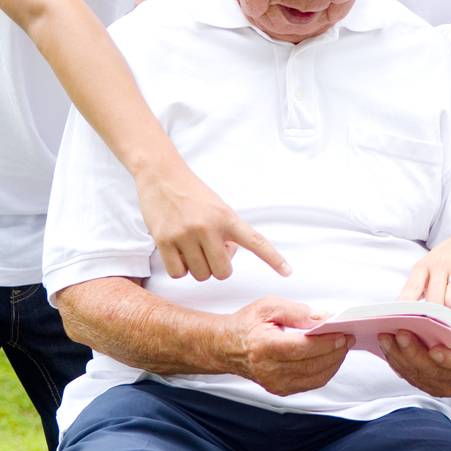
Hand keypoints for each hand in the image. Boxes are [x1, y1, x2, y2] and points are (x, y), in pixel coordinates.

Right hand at [135, 155, 290, 280]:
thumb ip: (227, 232)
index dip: (273, 258)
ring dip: (197, 267)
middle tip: (210, 250)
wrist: (162, 176)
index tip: (288, 271)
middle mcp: (208, 227)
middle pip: (222, 272)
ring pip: (200, 275)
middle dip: (217, 267)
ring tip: (192, 247)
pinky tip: (177, 252)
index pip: (256, 241)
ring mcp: (185, 235)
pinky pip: (178, 273)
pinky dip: (179, 269)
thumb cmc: (193, 194)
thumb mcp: (218, 208)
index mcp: (227, 217)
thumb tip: (227, 256)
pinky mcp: (164, 241)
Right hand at [222, 297, 350, 395]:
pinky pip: (310, 383)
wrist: (227, 347)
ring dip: (333, 362)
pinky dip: (324, 371)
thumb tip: (323, 318)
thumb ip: (297, 312)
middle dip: (336, 352)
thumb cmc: (247, 324)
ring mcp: (274, 383)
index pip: (303, 348)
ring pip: (315, 377)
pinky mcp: (280, 389)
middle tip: (348, 338)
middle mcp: (269, 370)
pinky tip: (330, 357)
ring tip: (342, 347)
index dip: (327, 342)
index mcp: (264, 347)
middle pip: (312, 364)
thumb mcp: (269, 306)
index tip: (343, 333)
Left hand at [378, 307, 450, 396]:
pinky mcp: (429, 378)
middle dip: (415, 354)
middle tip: (402, 333)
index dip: (449, 361)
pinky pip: (410, 374)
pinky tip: (387, 344)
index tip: (436, 350)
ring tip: (387, 336)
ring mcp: (443, 380)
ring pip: (419, 375)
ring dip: (400, 357)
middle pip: (434, 373)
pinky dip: (396, 360)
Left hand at [399, 229, 450, 309]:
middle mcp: (439, 264)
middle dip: (437, 314)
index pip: (412, 288)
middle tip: (440, 317)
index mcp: (423, 267)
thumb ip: (416, 291)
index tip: (406, 319)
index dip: (409, 305)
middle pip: (434, 299)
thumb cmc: (443, 264)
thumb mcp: (426, 271)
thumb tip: (402, 314)